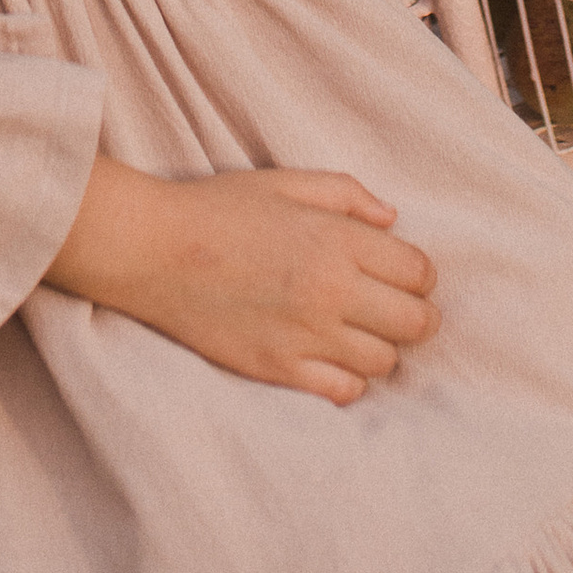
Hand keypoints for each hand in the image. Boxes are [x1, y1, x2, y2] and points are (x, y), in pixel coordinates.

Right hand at [46, 153, 439, 404]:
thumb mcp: (286, 182)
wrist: (153, 250)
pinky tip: (331, 359)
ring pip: (384, 361)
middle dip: (416, 317)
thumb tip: (392, 220)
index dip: (419, 276)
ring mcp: (306, 334)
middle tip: (396, 311)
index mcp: (337, 239)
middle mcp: (331, 289)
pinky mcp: (279, 368)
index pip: (418, 272)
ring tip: (357, 333)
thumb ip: (347, 194)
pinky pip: (343, 390)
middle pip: (414, 323)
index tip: (403, 276)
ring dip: (381, 348)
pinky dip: (348, 379)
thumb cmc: (218, 208)